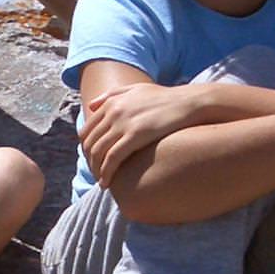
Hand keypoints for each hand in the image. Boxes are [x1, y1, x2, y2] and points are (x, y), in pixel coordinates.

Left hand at [80, 81, 198, 185]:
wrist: (188, 102)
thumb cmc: (165, 98)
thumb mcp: (136, 89)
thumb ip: (111, 95)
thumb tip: (91, 105)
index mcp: (111, 102)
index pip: (86, 130)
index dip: (86, 149)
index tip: (92, 162)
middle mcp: (113, 111)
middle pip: (90, 143)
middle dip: (90, 163)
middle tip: (96, 176)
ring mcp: (123, 122)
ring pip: (98, 152)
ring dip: (96, 170)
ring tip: (102, 182)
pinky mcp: (135, 135)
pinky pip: (112, 158)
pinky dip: (106, 172)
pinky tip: (107, 183)